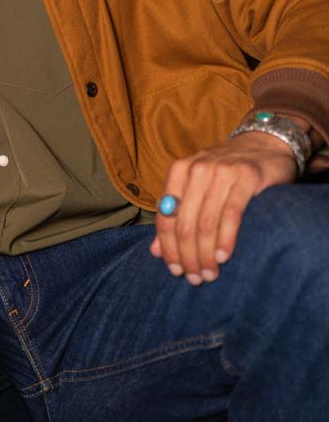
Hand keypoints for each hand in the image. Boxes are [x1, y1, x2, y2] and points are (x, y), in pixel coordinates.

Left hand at [150, 129, 298, 284]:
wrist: (265, 143)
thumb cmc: (227, 171)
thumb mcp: (198, 188)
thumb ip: (176, 216)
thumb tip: (156, 252)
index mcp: (179, 170)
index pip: (166, 216)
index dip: (168, 248)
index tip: (175, 271)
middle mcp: (197, 168)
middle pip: (185, 223)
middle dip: (188, 257)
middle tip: (195, 278)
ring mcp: (222, 171)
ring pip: (206, 223)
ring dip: (205, 254)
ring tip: (210, 274)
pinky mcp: (247, 176)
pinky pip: (231, 215)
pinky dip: (225, 240)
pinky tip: (223, 257)